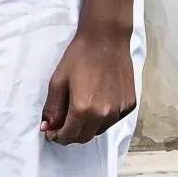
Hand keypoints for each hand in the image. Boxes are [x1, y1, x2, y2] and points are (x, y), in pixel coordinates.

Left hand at [43, 25, 138, 145]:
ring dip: (87, 127)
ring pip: (99, 130)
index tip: (52, 132)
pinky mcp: (129, 104)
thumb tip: (48, 127)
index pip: (69, 136)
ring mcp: (119, 111)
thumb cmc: (79, 57)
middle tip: (62, 125)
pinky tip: (97, 102)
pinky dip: (102, 117)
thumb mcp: (58, 81)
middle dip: (71, 135)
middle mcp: (104, 115)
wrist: (106, 39)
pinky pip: (112, 119)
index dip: (58, 137)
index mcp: (84, 110)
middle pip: (84, 137)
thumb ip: (52, 108)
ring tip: (79, 111)